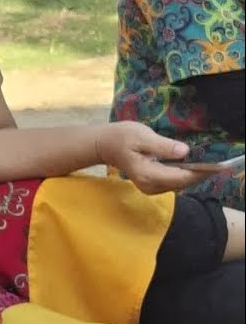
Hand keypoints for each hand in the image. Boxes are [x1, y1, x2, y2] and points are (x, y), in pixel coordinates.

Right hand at [96, 122, 213, 193]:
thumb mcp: (142, 136)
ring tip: (209, 166)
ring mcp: (150, 187)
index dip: (201, 172)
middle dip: (200, 175)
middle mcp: (150, 185)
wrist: (104, 145)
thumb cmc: (121, 137)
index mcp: (148, 174)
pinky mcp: (151, 185)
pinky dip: (185, 176)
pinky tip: (193, 167)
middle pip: (182, 183)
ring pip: (179, 185)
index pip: (181, 177)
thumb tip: (184, 152)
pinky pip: (173, 183)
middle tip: (218, 164)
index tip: (218, 166)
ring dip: (194, 176)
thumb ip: (163, 146)